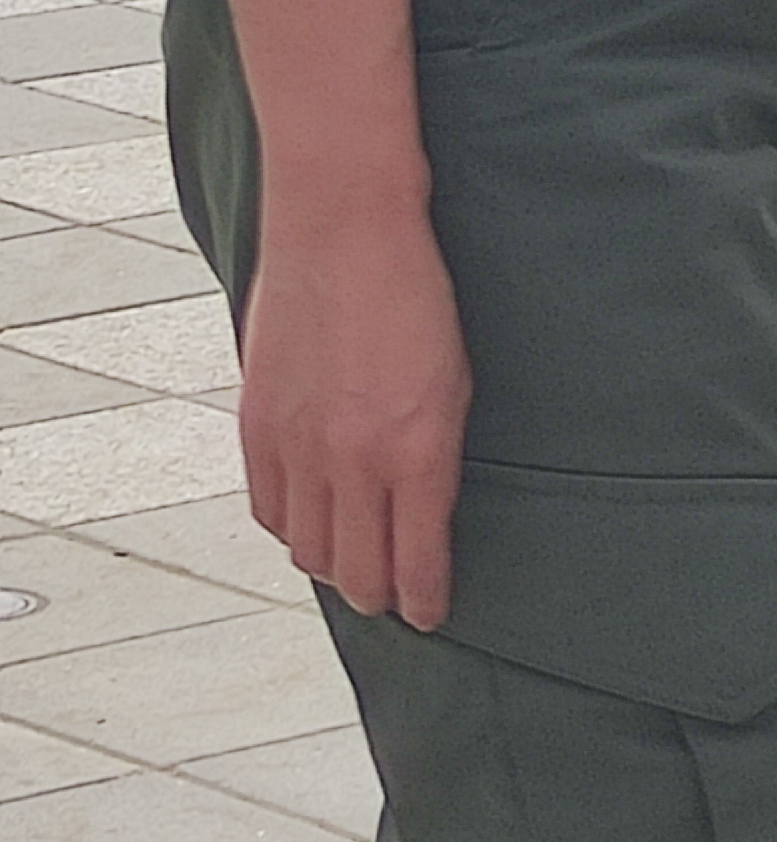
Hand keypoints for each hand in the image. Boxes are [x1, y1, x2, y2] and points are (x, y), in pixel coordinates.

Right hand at [237, 204, 470, 625]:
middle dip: (380, 595)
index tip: (431, 614)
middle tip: (393, 597)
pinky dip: (290, 527)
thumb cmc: (417, 293)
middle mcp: (352, 460)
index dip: (424, 601)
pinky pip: (268, 510)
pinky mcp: (256, 427)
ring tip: (353, 562)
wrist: (344, 227)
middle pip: (355, 573)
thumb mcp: (454, 377)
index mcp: (415, 448)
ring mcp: (298, 446)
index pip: (415, 563)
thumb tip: (424, 514)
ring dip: (332, 567)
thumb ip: (434, 454)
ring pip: (307, 551)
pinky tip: (308, 520)